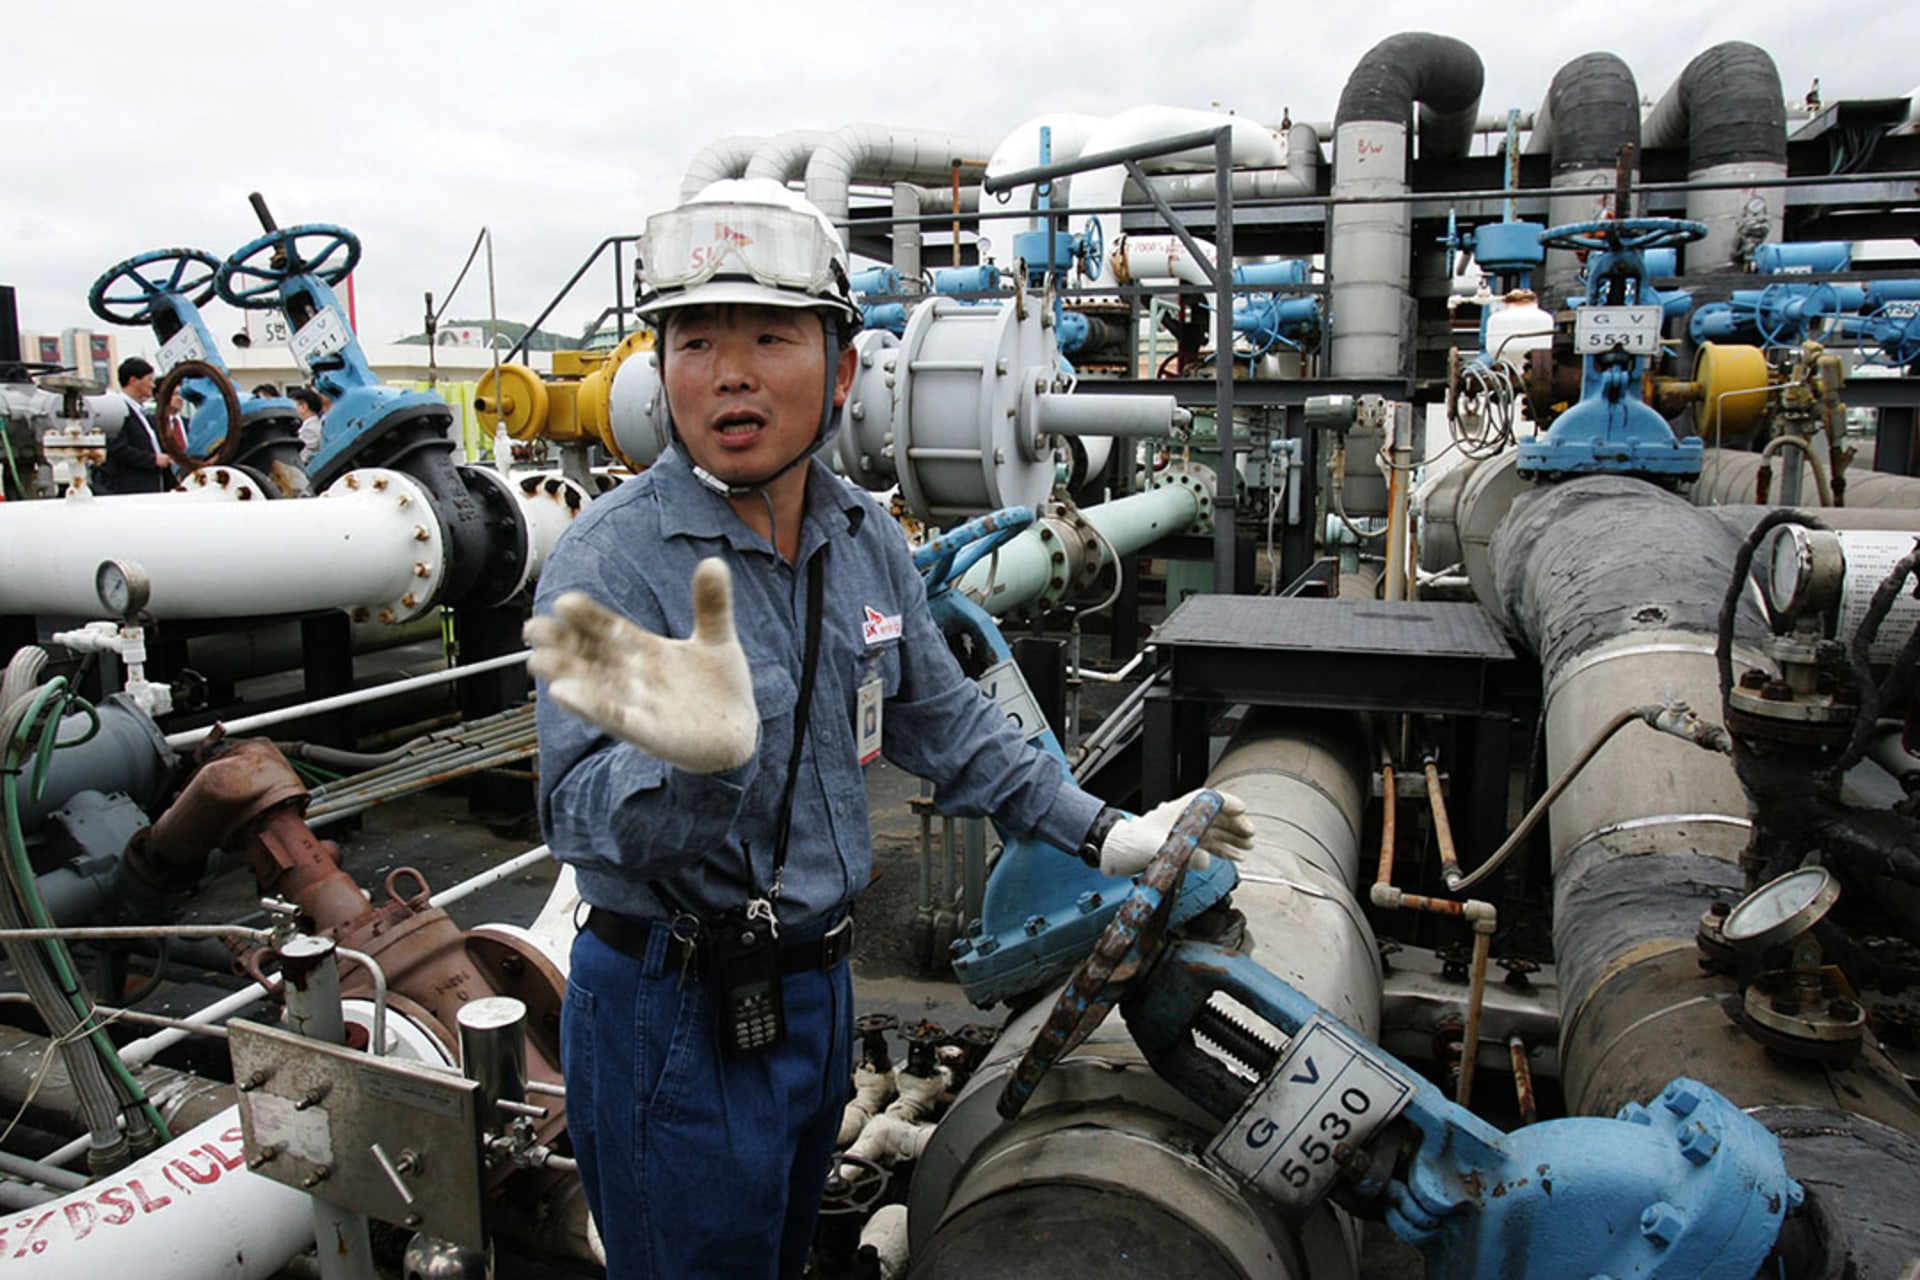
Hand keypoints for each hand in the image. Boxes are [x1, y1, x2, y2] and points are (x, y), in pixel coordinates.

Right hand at [524, 557, 756, 773]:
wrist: (738, 733)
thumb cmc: (719, 689)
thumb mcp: (716, 639)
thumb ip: (711, 604)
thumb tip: (713, 561)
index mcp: (646, 651)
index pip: (610, 630)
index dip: (588, 617)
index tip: (563, 602)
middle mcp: (635, 678)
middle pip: (591, 658)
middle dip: (562, 644)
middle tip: (532, 629)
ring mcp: (640, 706)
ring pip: (595, 688)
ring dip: (568, 676)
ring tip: (538, 662)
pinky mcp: (651, 734)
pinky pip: (619, 719)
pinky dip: (595, 708)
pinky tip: (568, 695)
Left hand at [1098, 789, 1254, 878]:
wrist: (1116, 853)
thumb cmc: (1131, 844)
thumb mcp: (1158, 849)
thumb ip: (1185, 855)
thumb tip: (1205, 860)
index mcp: (1179, 810)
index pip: (1210, 800)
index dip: (1229, 805)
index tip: (1243, 813)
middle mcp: (1184, 817)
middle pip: (1216, 816)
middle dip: (1235, 825)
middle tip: (1249, 838)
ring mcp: (1183, 831)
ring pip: (1214, 830)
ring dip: (1231, 839)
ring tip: (1246, 849)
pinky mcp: (1181, 845)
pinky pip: (1207, 844)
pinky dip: (1221, 849)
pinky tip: (1233, 856)